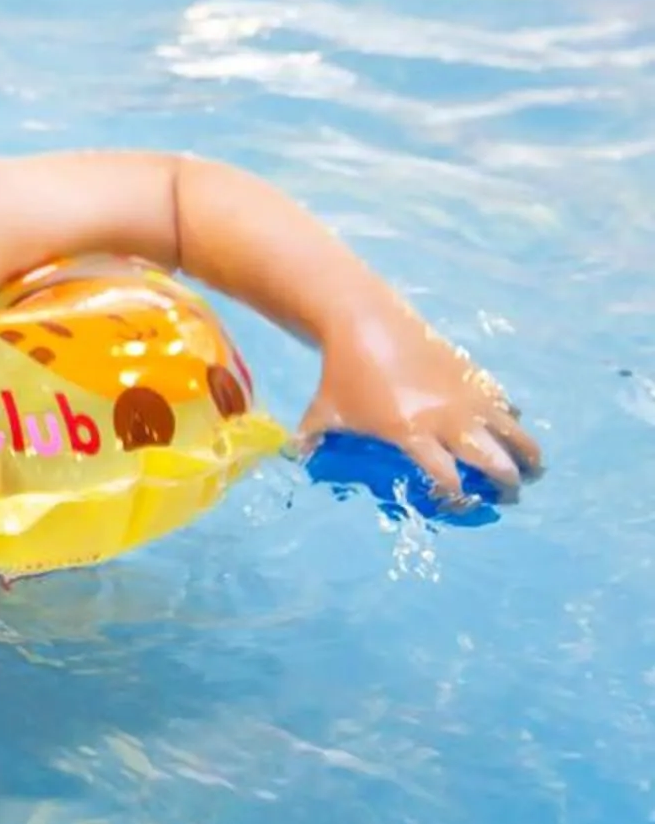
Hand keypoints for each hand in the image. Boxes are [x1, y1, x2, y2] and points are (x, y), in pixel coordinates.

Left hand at [300, 306, 539, 507]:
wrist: (362, 319)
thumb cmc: (341, 370)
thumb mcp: (324, 408)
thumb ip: (312, 438)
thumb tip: (292, 458)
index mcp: (411, 432)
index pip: (448, 478)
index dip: (457, 498)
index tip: (459, 504)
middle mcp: (446, 418)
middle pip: (493, 461)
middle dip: (507, 483)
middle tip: (510, 494)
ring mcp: (464, 394)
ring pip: (513, 432)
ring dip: (526, 454)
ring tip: (532, 469)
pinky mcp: (472, 373)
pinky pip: (503, 402)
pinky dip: (511, 418)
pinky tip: (512, 429)